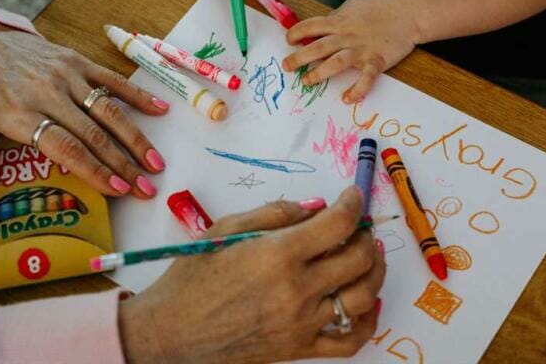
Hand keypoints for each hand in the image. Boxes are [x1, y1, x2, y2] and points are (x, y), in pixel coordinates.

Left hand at [0, 18, 168, 198]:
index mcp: (19, 113)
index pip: (66, 147)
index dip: (94, 170)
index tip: (117, 190)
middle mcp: (48, 93)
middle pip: (94, 134)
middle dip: (123, 164)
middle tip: (146, 188)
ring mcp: (66, 74)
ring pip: (109, 110)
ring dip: (135, 138)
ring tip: (156, 163)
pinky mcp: (76, 60)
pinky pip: (111, 79)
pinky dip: (137, 94)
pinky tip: (160, 110)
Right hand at [118, 187, 384, 362]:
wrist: (170, 333)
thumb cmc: (191, 277)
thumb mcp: (226, 228)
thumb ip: (275, 213)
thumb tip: (316, 207)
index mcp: (278, 254)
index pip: (337, 223)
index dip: (353, 203)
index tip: (354, 196)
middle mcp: (296, 290)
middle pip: (358, 257)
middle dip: (365, 234)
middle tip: (358, 225)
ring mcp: (301, 324)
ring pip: (363, 296)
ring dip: (374, 270)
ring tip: (368, 256)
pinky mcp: (299, 350)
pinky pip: (349, 341)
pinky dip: (367, 321)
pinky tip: (367, 302)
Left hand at [283, 0, 417, 102]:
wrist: (408, 13)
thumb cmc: (380, 7)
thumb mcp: (353, 6)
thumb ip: (337, 18)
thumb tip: (321, 26)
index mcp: (340, 21)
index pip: (311, 26)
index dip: (297, 32)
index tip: (288, 40)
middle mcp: (347, 36)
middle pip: (318, 47)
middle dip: (299, 57)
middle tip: (287, 66)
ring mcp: (361, 50)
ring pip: (336, 63)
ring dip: (319, 73)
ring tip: (307, 81)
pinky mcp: (376, 61)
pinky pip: (365, 78)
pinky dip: (357, 90)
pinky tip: (346, 98)